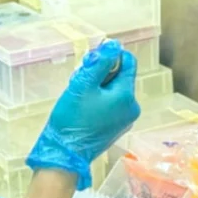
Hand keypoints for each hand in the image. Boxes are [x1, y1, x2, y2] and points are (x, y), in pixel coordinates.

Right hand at [26, 40, 140, 189]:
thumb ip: (100, 62)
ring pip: (114, 90)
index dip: (110, 57)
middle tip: (80, 80)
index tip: (90, 62)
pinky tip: (84, 106)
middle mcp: (132, 107)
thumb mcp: (82, 85)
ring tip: (79, 95)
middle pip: (120, 76)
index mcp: (127, 95)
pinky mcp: (117, 127)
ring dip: (98, 86)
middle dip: (101, 73)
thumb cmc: (72, 118)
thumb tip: (114, 45)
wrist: (65, 153)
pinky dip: (99, 100)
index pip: (128, 62)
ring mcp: (125, 119)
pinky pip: (112, 104)